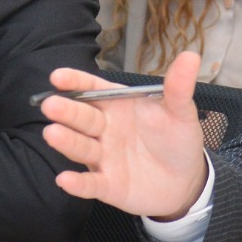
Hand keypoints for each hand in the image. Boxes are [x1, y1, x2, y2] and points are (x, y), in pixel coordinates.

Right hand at [39, 51, 209, 220]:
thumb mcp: (181, 112)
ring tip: (52, 134)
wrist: (186, 181)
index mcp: (118, 105)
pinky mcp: (107, 185)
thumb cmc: (177, 140)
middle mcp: (105, 129)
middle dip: (66, 111)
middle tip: (51, 105)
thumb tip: (190, 57)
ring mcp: (103, 157)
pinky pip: (90, 184)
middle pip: (82, 117)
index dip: (75, 82)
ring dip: (67, 141)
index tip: (58, 77)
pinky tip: (65, 179)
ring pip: (81, 148)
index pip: (93, 90)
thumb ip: (179, 87)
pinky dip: (77, 183)